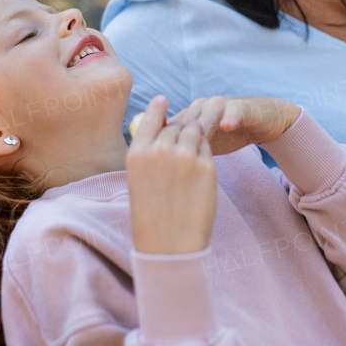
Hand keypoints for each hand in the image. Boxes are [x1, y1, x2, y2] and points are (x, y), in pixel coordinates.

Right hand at [126, 95, 219, 254]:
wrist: (170, 245)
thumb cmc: (150, 218)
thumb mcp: (138, 181)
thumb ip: (150, 155)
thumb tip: (165, 136)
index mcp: (138, 153)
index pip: (151, 118)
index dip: (158, 108)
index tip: (163, 100)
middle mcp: (161, 150)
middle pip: (176, 125)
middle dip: (180, 129)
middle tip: (183, 140)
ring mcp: (186, 157)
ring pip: (195, 132)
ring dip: (195, 137)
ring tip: (191, 156)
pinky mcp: (207, 167)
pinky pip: (208, 149)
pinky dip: (205, 153)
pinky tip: (200, 169)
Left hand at [167, 96, 300, 155]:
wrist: (260, 121)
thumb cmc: (227, 135)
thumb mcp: (203, 145)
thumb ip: (183, 152)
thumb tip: (158, 172)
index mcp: (187, 116)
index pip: (168, 127)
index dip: (162, 144)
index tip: (157, 165)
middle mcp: (200, 107)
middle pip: (184, 122)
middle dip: (178, 140)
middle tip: (172, 162)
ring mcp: (219, 105)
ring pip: (206, 117)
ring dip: (201, 129)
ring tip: (196, 144)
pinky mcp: (240, 106)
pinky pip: (233, 111)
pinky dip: (229, 117)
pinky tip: (226, 126)